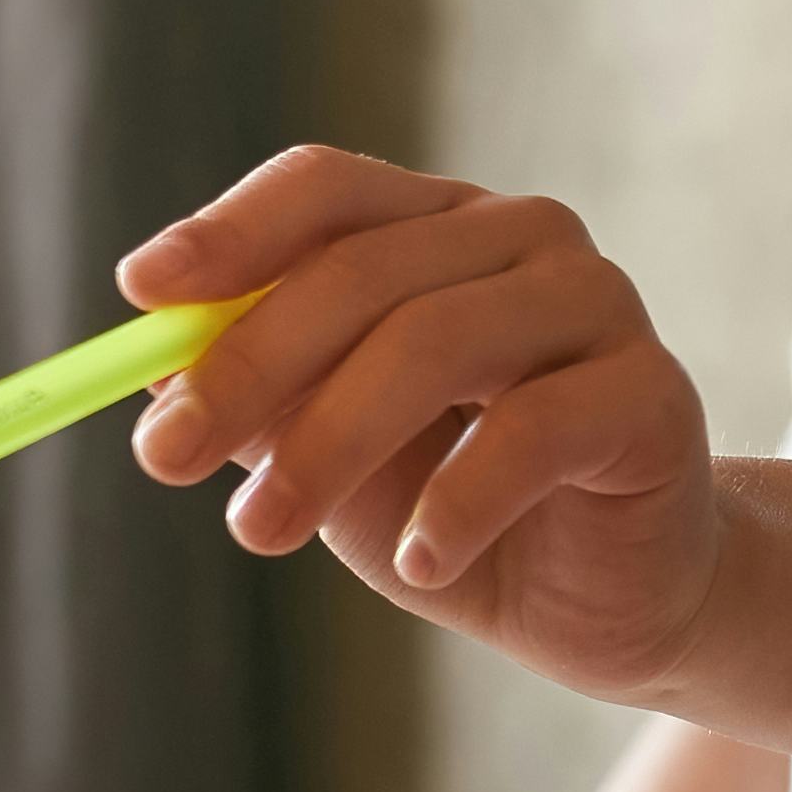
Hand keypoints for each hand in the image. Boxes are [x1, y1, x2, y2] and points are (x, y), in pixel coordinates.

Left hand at [122, 146, 720, 698]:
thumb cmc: (462, 513)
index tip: (138, 293)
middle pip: (364, 270)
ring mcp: (598, 303)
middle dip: (248, 367)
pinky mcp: (653, 392)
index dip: (229, 231)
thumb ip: (263, 410)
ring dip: (327, 442)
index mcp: (437, 227)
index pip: (325, 189)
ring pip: (437, 340)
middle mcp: (523, 238)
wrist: (611, 603)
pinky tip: (423, 565)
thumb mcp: (336, 461)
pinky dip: (458, 504)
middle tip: (162, 456)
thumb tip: (147, 381)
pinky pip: (534, 431)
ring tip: (259, 531)